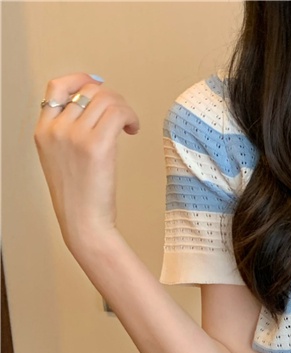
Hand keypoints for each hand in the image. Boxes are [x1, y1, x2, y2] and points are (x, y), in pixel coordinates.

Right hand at [33, 73, 139, 255]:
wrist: (83, 221)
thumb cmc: (79, 197)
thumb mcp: (61, 159)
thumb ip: (68, 134)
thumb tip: (93, 110)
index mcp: (43, 130)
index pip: (56, 87)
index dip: (80, 80)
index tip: (98, 85)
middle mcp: (56, 129)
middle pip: (88, 91)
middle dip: (111, 98)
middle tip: (122, 115)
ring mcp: (74, 135)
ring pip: (105, 99)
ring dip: (124, 108)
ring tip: (129, 125)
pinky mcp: (96, 145)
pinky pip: (118, 112)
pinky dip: (130, 116)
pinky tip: (133, 129)